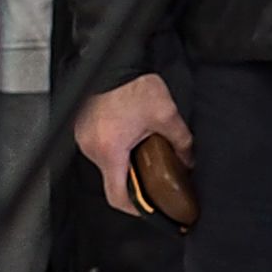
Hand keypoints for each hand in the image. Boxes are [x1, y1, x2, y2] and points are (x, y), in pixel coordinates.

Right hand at [74, 74, 187, 216]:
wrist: (115, 61)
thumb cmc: (132, 84)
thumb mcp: (166, 115)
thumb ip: (182, 142)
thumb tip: (189, 161)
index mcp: (110, 150)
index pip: (117, 196)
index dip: (135, 209)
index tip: (149, 209)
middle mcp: (91, 147)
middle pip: (112, 180)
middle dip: (133, 180)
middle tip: (152, 174)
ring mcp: (83, 137)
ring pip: (105, 164)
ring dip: (123, 163)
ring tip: (141, 151)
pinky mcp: (82, 127)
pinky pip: (98, 148)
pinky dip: (114, 149)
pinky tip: (128, 137)